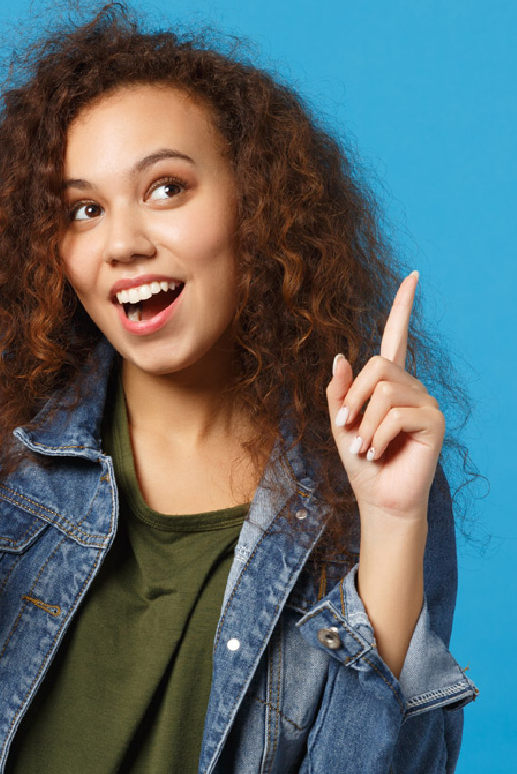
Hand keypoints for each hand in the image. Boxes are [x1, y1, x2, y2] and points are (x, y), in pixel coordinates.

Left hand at [325, 272, 444, 521]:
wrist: (378, 498)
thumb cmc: (360, 460)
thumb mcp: (339, 422)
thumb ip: (339, 391)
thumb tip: (341, 356)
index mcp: (387, 381)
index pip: (396, 336)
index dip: (403, 306)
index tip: (413, 275)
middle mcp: (410, 385)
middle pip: (377, 365)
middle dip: (353, 398)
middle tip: (347, 427)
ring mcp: (425, 401)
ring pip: (384, 391)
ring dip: (363, 423)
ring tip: (363, 446)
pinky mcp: (434, 421)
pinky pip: (395, 414)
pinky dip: (376, 436)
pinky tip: (377, 453)